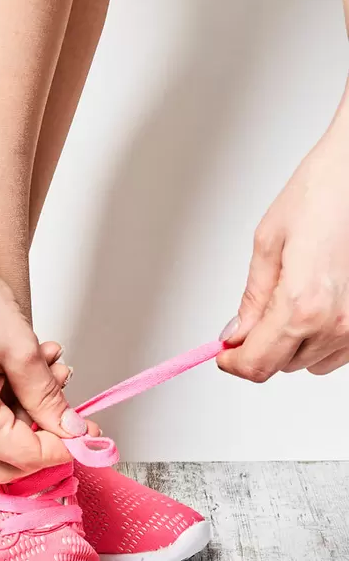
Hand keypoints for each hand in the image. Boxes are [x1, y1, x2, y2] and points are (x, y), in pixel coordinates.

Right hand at [0, 242, 89, 482]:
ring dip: (25, 417)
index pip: (26, 456)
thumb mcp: (22, 350)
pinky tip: (23, 371)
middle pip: (5, 465)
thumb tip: (71, 428)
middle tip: (71, 415)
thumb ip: (48, 398)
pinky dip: (3, 406)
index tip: (87, 434)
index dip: (64, 446)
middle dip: (43, 440)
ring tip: (50, 372)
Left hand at [217, 108, 348, 380]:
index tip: (223, 353)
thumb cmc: (323, 193)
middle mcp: (335, 324)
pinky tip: (315, 305)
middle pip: (280, 367)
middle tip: (253, 316)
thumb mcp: (269, 243)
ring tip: (292, 299)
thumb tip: (234, 333)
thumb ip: (252, 299)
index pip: (257, 365)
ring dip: (291, 344)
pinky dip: (318, 338)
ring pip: (307, 364)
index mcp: (303, 306)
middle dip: (259, 347)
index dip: (233, 363)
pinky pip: (334, 352)